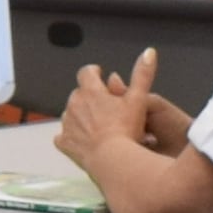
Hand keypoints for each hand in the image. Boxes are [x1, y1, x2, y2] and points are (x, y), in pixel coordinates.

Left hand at [61, 52, 187, 163]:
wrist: (112, 160)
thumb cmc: (126, 130)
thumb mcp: (139, 99)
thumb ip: (143, 74)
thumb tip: (149, 52)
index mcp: (91, 91)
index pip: (86, 72)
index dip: (94, 72)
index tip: (100, 74)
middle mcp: (74, 104)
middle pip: (79, 93)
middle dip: (90, 97)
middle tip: (106, 108)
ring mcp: (67, 123)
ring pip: (71, 114)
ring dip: (81, 117)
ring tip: (98, 127)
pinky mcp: (64, 142)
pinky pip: (63, 137)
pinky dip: (72, 137)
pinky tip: (84, 142)